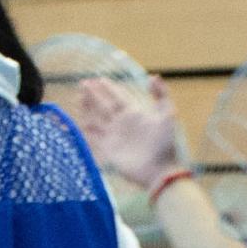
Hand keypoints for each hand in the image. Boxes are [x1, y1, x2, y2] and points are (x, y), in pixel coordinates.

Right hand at [63, 73, 187, 189]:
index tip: (99, 79)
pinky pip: (95, 138)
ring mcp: (115, 136)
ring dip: (87, 109)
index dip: (109, 88)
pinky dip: (87, 131)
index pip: (119, 96)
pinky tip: (80, 123)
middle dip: (94, 95)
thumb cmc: (165, 143)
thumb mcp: (168, 114)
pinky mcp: (110, 150)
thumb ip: (162, 94)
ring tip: (78, 98)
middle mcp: (123, 123)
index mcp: (135, 113)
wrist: (159, 170)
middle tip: (83, 84)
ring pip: (97, 119)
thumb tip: (153, 76)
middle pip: (104, 105)